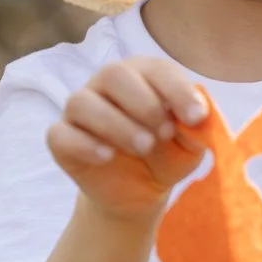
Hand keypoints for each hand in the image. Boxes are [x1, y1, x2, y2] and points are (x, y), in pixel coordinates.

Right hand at [48, 58, 209, 221]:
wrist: (140, 191)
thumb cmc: (167, 155)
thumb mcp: (191, 145)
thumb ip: (198, 127)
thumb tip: (201, 115)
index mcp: (143, 76)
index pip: (156, 69)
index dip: (177, 90)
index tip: (196, 118)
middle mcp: (107, 85)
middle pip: (113, 74)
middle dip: (144, 104)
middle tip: (164, 133)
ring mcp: (81, 110)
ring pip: (82, 102)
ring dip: (116, 125)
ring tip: (144, 147)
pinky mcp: (62, 139)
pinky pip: (60, 134)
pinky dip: (84, 144)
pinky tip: (107, 156)